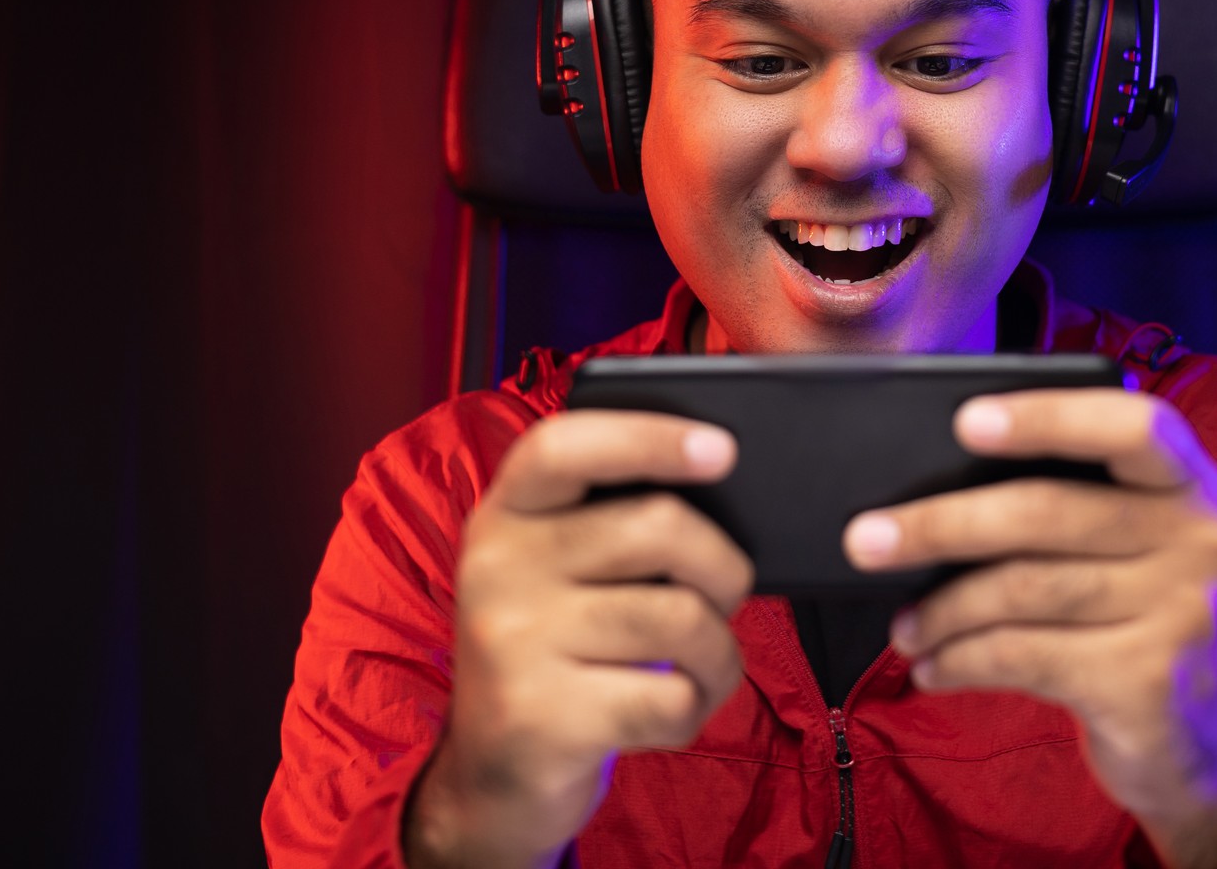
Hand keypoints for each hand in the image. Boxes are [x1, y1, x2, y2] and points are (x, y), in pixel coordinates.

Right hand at [405, 411, 753, 868]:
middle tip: (725, 593)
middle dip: (724, 567)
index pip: (564, 445)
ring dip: (720, 652)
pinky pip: (673, 698)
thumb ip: (611, 521)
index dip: (648, 437)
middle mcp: (498, 568)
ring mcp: (514, 644)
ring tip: (702, 663)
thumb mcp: (556, 572)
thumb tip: (720, 484)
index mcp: (505, 514)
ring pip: (682, 619)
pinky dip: (698, 707)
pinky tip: (673, 710)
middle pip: (659, 528)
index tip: (722, 449)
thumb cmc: (556, 652)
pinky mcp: (542, 719)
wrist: (491, 779)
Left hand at [841, 389, 1216, 868]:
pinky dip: (963, 660)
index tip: (965, 420)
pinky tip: (934, 667)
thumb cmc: (1137, 620)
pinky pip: (1024, 655)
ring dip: (943, 608)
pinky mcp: (1146, 684)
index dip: (1048, 417)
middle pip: (1048, 511)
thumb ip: (1072, 506)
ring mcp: (1180, 615)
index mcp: (1189, 485)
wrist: (1202, 746)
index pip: (1132, 425)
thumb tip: (929, 493)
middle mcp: (1199, 540)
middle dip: (942, 524)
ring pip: (1024, 588)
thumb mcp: (1134, 549)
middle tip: (865, 539)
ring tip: (903, 628)